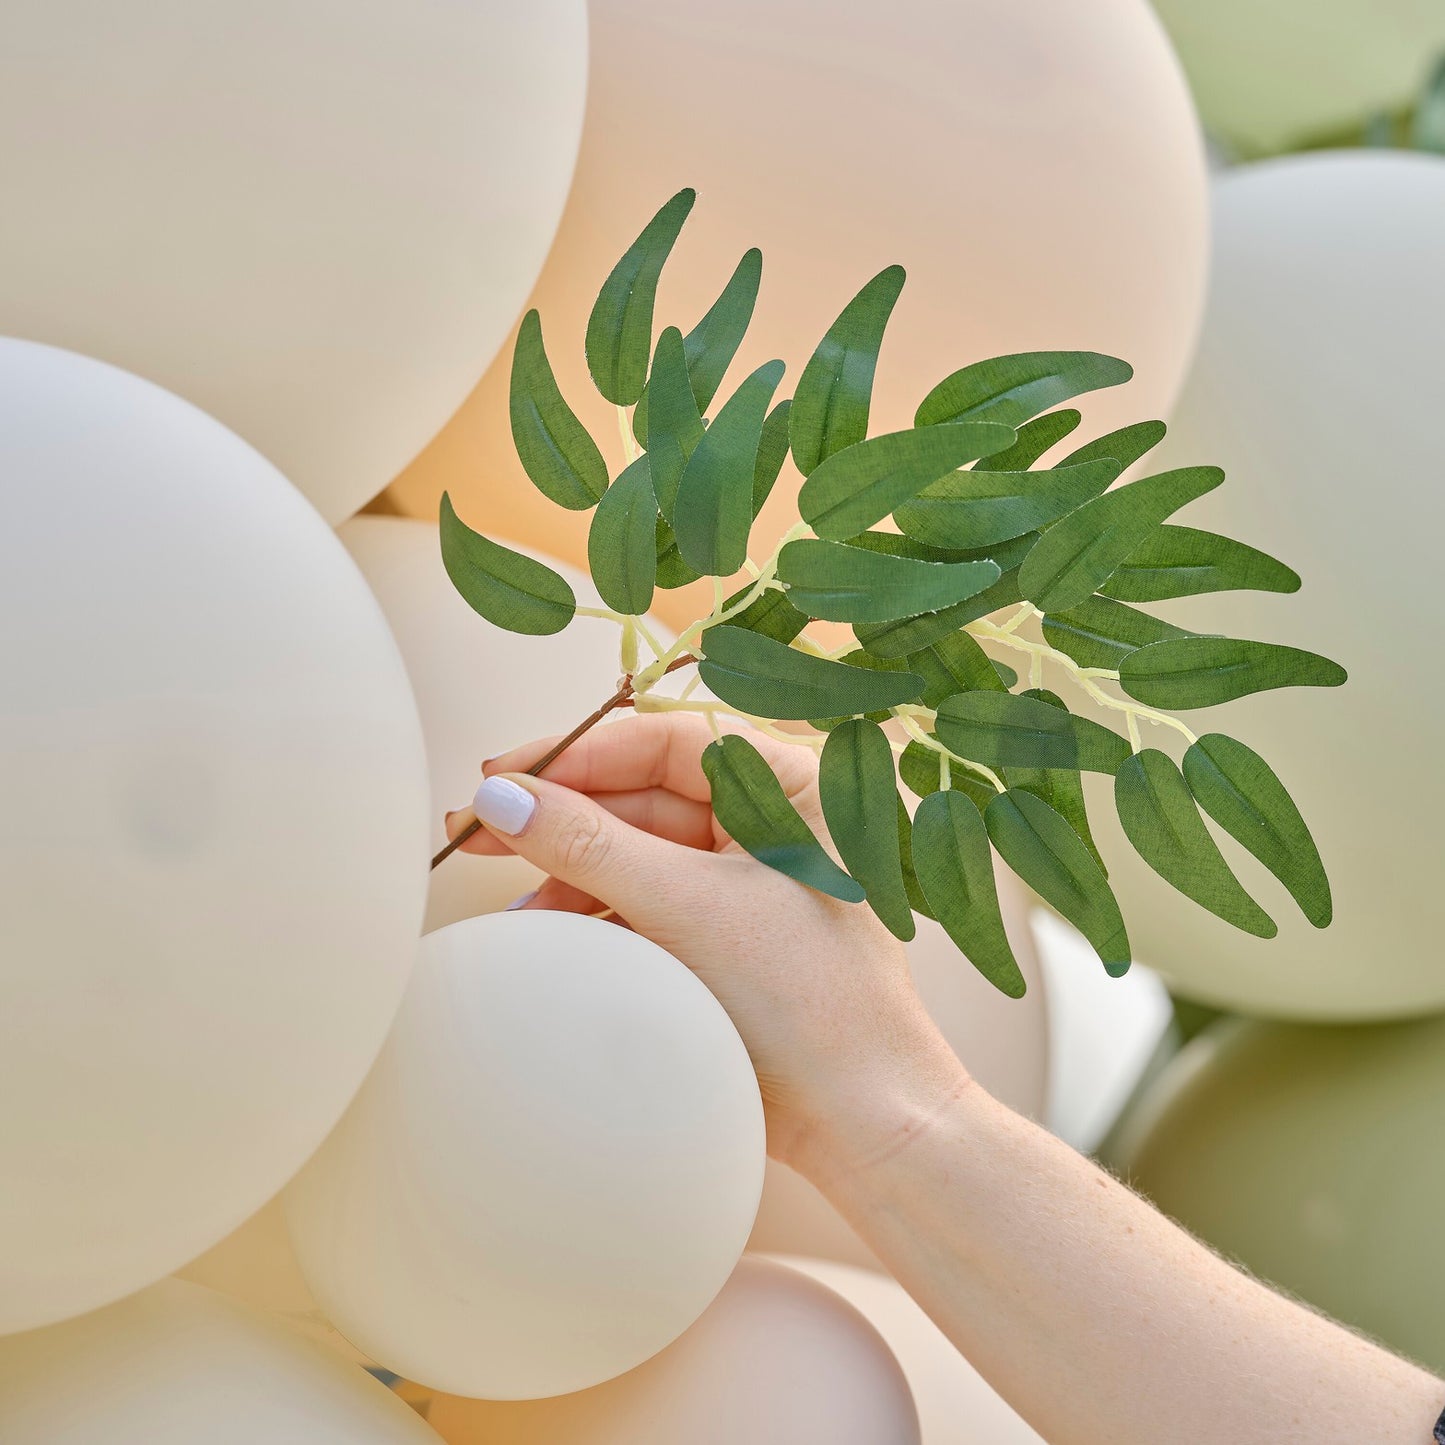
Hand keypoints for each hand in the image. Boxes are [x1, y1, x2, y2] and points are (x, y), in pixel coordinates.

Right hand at [445, 713, 965, 1173]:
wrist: (860, 1121)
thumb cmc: (807, 998)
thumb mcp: (685, 906)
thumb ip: (587, 844)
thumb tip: (500, 796)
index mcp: (795, 786)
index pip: (668, 743)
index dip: (578, 755)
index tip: (501, 776)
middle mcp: (777, 821)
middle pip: (646, 796)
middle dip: (563, 817)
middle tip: (476, 828)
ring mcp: (752, 880)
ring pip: (641, 852)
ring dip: (572, 872)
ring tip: (511, 900)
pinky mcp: (730, 934)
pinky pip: (650, 901)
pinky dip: (599, 912)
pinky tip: (550, 929)